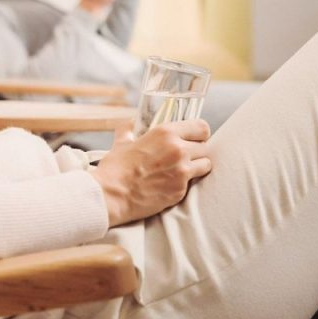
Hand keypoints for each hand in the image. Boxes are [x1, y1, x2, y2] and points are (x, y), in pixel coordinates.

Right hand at [89, 119, 211, 226]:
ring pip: (205, 164)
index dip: (199, 132)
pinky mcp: (181, 190)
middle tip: (185, 155)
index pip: (201, 127)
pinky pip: (193, 182)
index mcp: (165, 133)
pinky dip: (185, 182)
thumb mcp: (121, 142)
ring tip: (182, 169)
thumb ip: (129, 129)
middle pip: (205, 146)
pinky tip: (170, 182)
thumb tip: (130, 123)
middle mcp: (178, 150)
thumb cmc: (115, 168)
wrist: (112, 195)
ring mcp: (182, 171)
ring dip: (197, 166)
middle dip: (197, 150)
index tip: (194, 137)